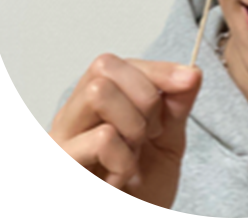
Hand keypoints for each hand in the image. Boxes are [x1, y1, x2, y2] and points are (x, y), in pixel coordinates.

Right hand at [37, 54, 201, 217]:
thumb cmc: (144, 186)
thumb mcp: (170, 136)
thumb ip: (178, 102)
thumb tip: (192, 71)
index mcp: (95, 99)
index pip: (119, 62)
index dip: (157, 69)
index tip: (188, 80)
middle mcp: (72, 112)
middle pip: (104, 67)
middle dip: (143, 97)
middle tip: (149, 134)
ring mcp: (59, 138)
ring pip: (98, 93)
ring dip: (132, 126)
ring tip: (134, 154)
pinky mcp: (54, 167)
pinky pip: (101, 138)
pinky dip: (124, 159)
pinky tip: (120, 178)